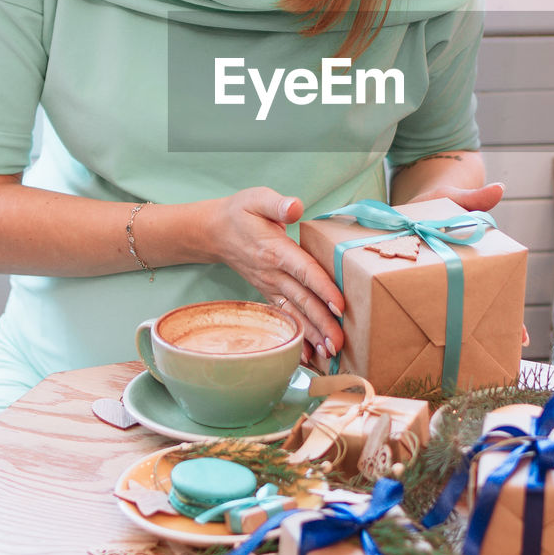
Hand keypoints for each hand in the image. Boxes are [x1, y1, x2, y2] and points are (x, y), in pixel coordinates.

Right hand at [206, 188, 344, 365]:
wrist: (214, 232)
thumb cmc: (241, 212)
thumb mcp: (257, 198)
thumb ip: (278, 204)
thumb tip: (295, 207)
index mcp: (275, 249)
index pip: (303, 270)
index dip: (322, 287)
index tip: (339, 305)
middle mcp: (272, 272)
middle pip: (302, 299)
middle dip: (321, 322)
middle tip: (339, 343)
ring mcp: (269, 286)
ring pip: (294, 313)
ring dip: (312, 334)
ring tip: (330, 354)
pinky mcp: (268, 293)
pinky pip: (284, 316)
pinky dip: (295, 336)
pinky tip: (308, 356)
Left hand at [395, 182, 528, 344]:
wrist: (411, 203)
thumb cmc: (438, 201)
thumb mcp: (454, 198)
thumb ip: (473, 198)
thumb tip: (499, 188)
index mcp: (476, 261)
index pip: (501, 291)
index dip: (512, 315)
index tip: (522, 338)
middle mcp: (461, 277)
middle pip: (481, 311)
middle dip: (491, 335)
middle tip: (498, 358)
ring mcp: (439, 284)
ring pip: (453, 316)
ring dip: (458, 337)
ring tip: (461, 363)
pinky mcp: (413, 286)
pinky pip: (421, 309)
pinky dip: (425, 327)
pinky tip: (421, 347)